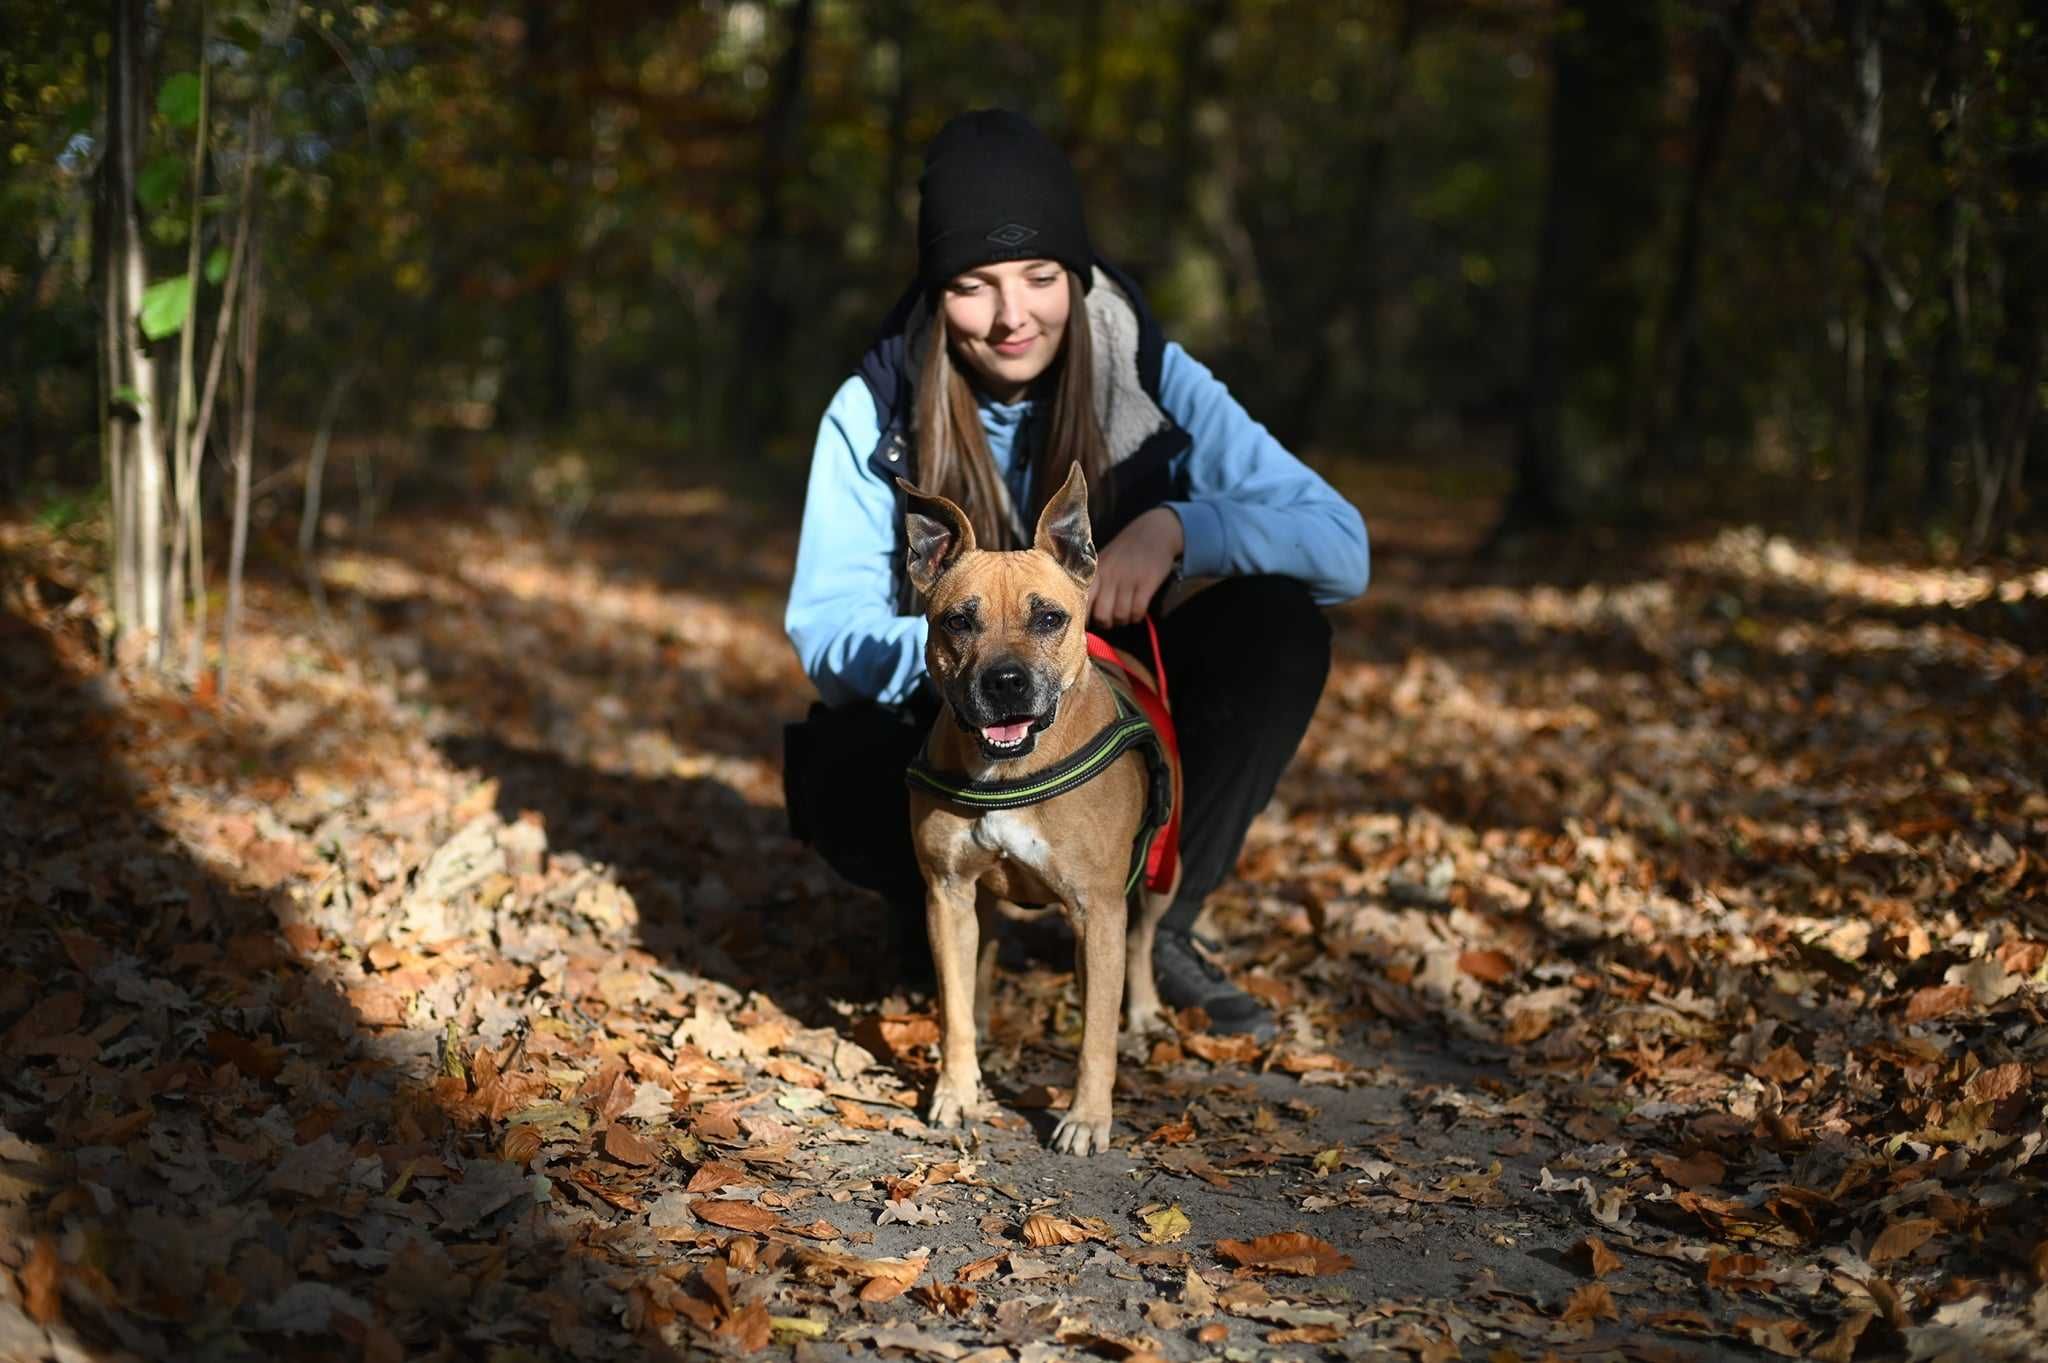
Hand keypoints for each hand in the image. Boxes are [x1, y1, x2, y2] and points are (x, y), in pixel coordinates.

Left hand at [1088, 507, 1183, 628]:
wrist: (1153, 532)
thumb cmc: (1124, 551)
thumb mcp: (1103, 562)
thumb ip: (1094, 584)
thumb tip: (1085, 613)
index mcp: (1096, 573)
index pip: (1082, 603)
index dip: (1083, 621)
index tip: (1087, 627)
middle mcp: (1109, 576)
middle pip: (1102, 615)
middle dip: (1106, 624)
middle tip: (1111, 620)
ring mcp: (1129, 579)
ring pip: (1121, 615)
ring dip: (1124, 620)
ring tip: (1126, 614)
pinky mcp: (1147, 582)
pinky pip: (1138, 610)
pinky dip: (1137, 616)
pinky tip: (1138, 611)